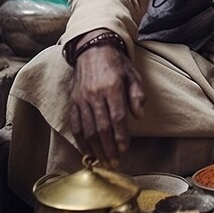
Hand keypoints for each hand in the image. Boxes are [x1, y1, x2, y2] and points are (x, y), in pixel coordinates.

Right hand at [70, 41, 144, 168]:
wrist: (93, 49)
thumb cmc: (117, 64)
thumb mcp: (133, 75)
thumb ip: (137, 95)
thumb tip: (140, 116)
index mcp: (112, 87)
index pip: (117, 117)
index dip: (121, 136)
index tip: (125, 150)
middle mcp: (95, 94)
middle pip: (101, 128)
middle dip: (109, 148)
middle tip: (115, 163)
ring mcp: (82, 99)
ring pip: (88, 129)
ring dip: (95, 148)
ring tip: (103, 162)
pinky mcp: (73, 101)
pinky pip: (75, 125)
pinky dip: (80, 140)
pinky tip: (87, 151)